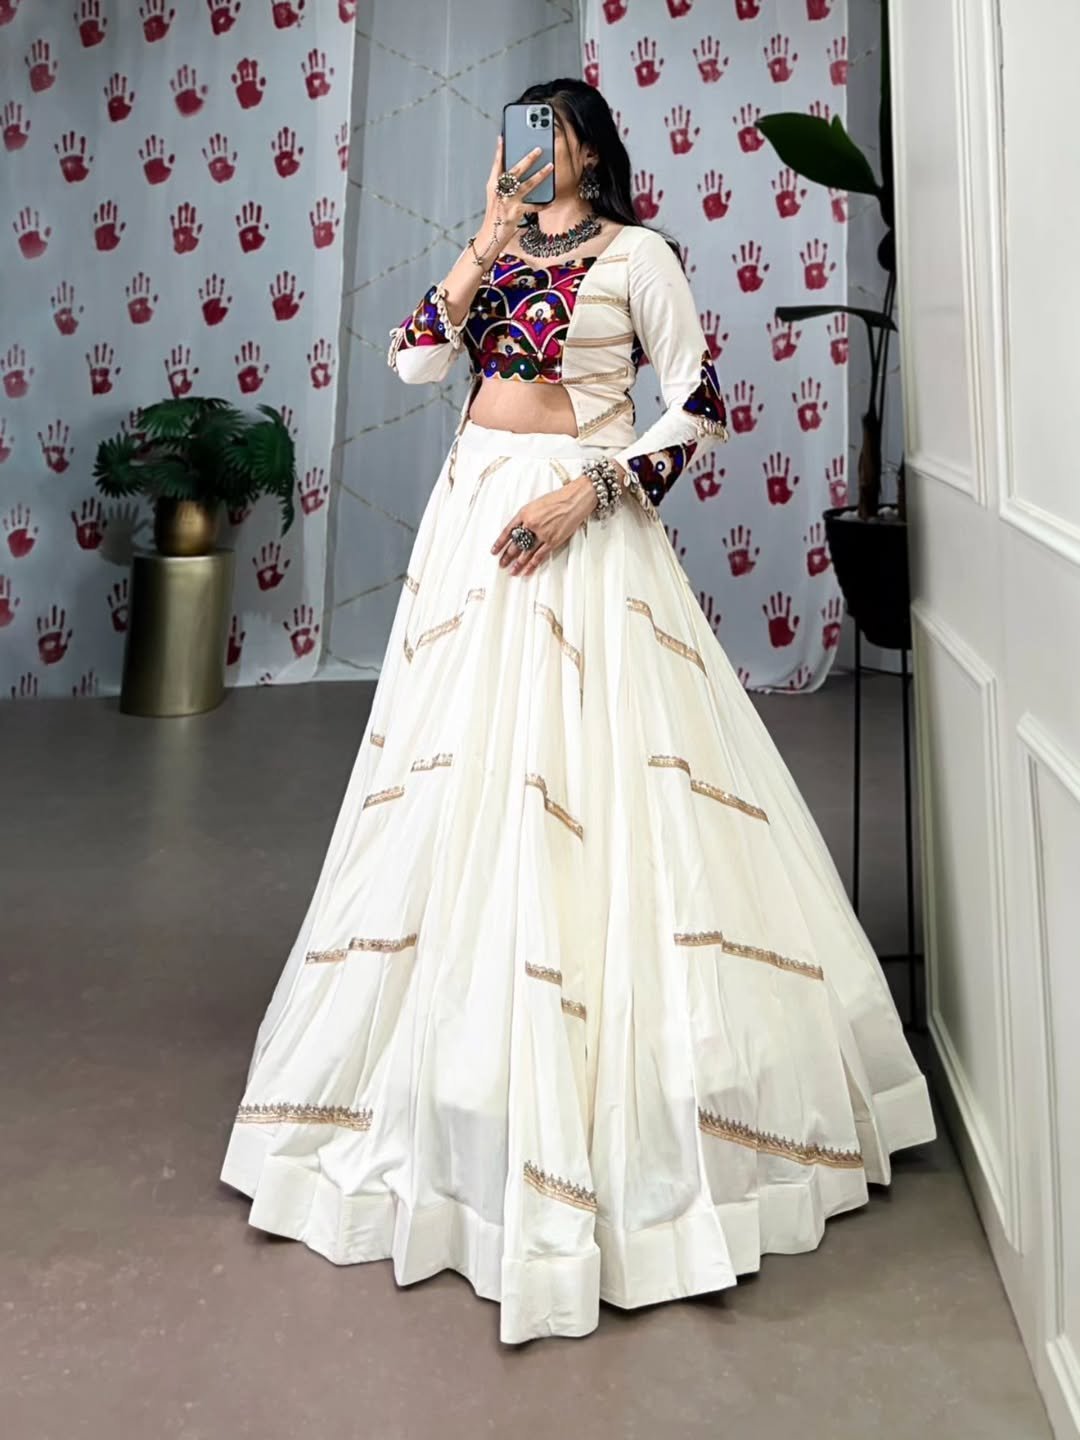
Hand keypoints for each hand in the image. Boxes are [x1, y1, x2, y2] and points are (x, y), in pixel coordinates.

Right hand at [478, 136, 553, 257]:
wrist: (490, 236)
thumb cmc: (495, 216)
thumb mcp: (495, 197)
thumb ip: (503, 184)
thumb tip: (515, 172)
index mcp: (493, 185)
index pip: (497, 165)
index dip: (499, 151)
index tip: (503, 138)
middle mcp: (500, 191)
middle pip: (515, 171)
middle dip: (528, 159)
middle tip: (538, 149)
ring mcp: (508, 201)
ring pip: (527, 185)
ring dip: (540, 175)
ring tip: (550, 166)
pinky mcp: (516, 212)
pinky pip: (534, 206)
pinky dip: (544, 204)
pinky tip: (551, 200)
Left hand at [492, 478, 596, 576]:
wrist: (573, 500)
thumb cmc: (557, 499)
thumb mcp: (535, 504)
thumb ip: (526, 517)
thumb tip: (519, 529)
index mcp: (524, 513)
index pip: (508, 531)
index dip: (500, 542)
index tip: (494, 550)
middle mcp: (531, 524)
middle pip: (515, 544)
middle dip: (507, 556)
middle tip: (501, 564)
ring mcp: (542, 534)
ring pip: (526, 553)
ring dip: (517, 564)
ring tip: (511, 571)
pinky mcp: (552, 541)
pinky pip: (539, 556)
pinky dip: (532, 565)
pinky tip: (526, 571)